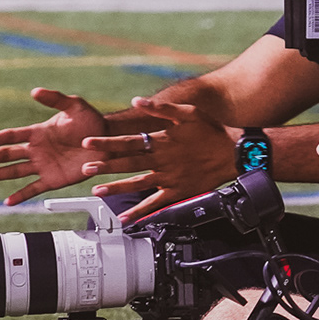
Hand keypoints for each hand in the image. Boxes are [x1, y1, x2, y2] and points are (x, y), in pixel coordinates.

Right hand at [0, 88, 109, 205]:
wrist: (108, 141)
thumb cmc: (92, 122)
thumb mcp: (74, 106)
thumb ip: (55, 99)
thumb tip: (35, 91)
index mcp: (38, 132)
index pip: (12, 136)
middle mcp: (37, 150)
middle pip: (8, 155)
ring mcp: (43, 166)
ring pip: (15, 172)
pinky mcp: (53, 179)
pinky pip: (33, 188)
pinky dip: (20, 195)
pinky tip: (7, 201)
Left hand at [83, 97, 238, 221]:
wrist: (233, 153)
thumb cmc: (211, 131)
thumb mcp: (188, 113)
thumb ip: (160, 108)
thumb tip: (137, 101)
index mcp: (163, 141)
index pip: (128, 142)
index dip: (107, 143)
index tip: (88, 144)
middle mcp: (163, 161)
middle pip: (128, 164)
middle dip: (105, 166)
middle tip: (85, 168)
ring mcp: (169, 179)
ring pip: (138, 184)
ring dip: (116, 188)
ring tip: (97, 191)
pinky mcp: (177, 192)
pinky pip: (156, 204)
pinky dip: (140, 212)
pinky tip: (126, 218)